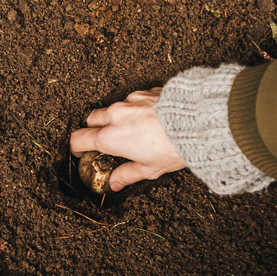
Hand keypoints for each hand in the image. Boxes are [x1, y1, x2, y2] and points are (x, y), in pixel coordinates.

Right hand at [69, 89, 184, 190]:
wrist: (198, 122)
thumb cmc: (174, 147)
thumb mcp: (150, 169)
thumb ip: (127, 175)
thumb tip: (115, 184)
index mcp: (111, 138)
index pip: (80, 139)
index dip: (77, 146)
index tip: (81, 150)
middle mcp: (116, 116)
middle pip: (91, 119)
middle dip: (94, 128)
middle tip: (105, 139)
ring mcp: (130, 101)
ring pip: (112, 107)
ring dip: (115, 117)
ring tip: (132, 129)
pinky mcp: (145, 91)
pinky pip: (132, 100)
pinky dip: (134, 108)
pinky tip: (148, 118)